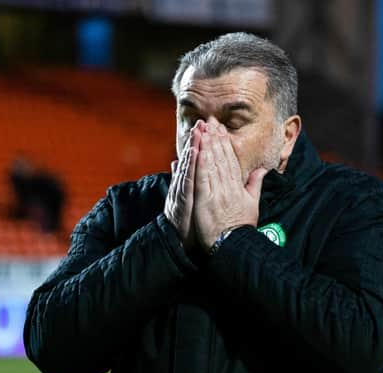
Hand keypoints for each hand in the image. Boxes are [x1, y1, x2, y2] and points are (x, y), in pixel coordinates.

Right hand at [164, 121, 204, 248]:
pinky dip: (189, 168)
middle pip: (191, 160)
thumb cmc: (186, 219)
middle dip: (196, 141)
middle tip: (201, 123)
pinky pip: (186, 182)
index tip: (206, 128)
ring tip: (196, 135)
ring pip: (187, 168)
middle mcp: (184, 184)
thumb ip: (183, 178)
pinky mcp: (182, 200)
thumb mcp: (187, 195)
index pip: (195, 160)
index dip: (199, 143)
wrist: (177, 239)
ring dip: (191, 150)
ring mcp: (181, 191)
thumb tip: (176, 162)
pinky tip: (193, 156)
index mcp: (188, 183)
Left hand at [194, 120, 267, 249]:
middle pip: (221, 158)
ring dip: (207, 145)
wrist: (235, 244)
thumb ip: (255, 184)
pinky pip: (202, 179)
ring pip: (212, 165)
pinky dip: (200, 164)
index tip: (221, 129)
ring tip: (203, 129)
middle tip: (211, 121)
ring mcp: (217, 193)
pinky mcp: (206, 200)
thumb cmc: (242, 226)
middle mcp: (228, 186)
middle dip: (216, 138)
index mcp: (238, 186)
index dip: (226, 143)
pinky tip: (198, 151)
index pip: (231, 160)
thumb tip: (261, 169)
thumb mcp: (252, 204)